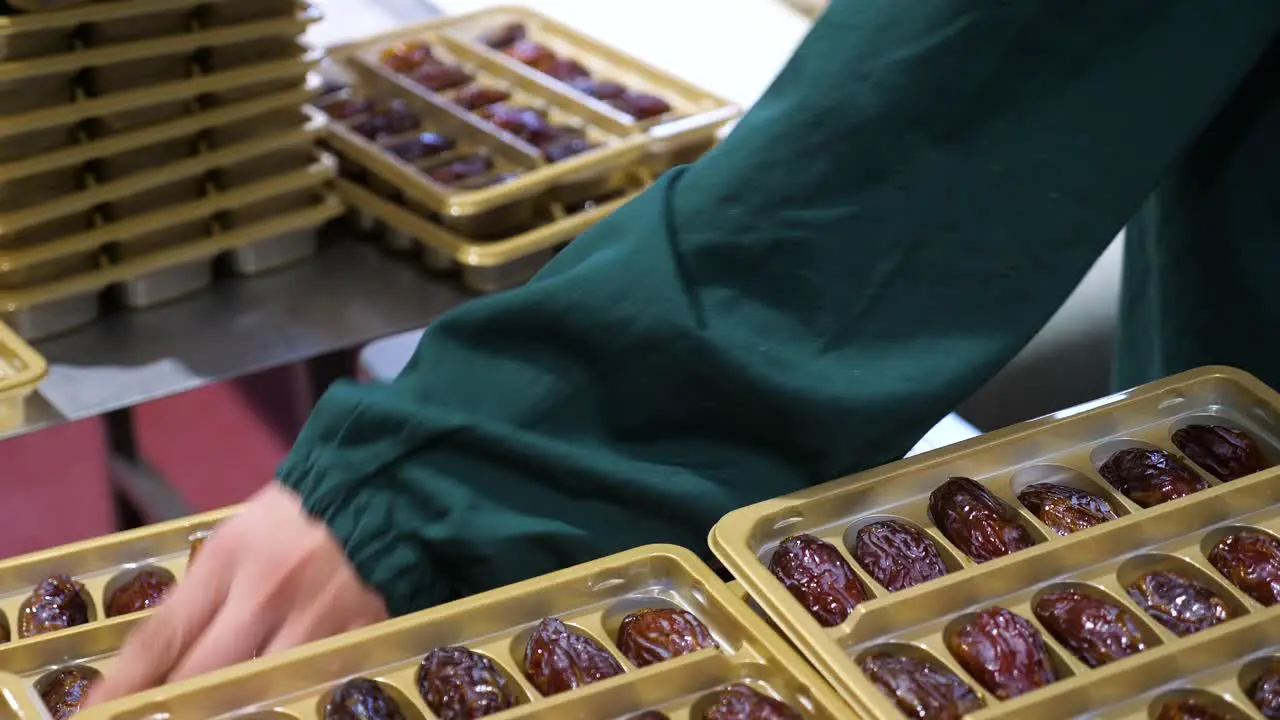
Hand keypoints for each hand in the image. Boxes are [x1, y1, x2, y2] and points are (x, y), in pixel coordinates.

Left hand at [87, 483, 388, 705]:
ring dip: (226, 707)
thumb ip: (209, 592)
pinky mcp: (355, 637)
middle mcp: (266, 592)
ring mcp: (314, 619)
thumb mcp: (241, 537)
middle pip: (201, 677)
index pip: (161, 636)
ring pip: (255, 691)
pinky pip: (308, 683)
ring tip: (209, 708)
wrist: (388, 490)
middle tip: (153, 716)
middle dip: (171, 708)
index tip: (95, 712)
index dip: (123, 685)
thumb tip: (169, 656)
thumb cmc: (305, 513)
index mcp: (229, 556)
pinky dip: (283, 697)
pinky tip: (268, 704)